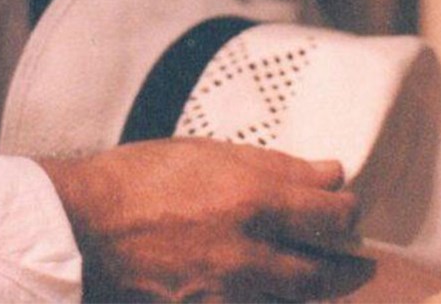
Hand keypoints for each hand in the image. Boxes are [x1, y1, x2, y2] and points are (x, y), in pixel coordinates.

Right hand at [41, 138, 374, 301]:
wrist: (83, 226)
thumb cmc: (139, 178)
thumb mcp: (207, 152)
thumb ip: (274, 165)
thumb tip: (326, 173)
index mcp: (252, 199)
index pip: (331, 213)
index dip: (346, 207)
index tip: (344, 200)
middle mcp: (250, 253)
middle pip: (327, 270)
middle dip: (347, 262)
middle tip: (357, 256)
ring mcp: (231, 293)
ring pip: (298, 297)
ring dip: (316, 284)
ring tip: (326, 274)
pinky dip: (274, 296)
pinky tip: (271, 285)